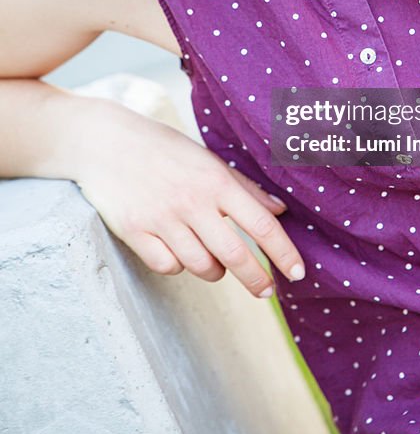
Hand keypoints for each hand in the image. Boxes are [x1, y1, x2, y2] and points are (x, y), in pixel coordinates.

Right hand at [74, 99, 303, 296]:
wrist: (106, 142)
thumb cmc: (165, 149)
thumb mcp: (208, 159)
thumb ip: (244, 187)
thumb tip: (280, 211)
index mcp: (216, 181)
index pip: (261, 224)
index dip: (283, 253)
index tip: (299, 272)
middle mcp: (192, 201)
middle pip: (235, 255)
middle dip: (257, 279)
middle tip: (267, 291)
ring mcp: (163, 218)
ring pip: (201, 266)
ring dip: (215, 272)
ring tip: (216, 264)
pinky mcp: (136, 232)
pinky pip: (168, 266)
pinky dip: (178, 266)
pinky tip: (179, 252)